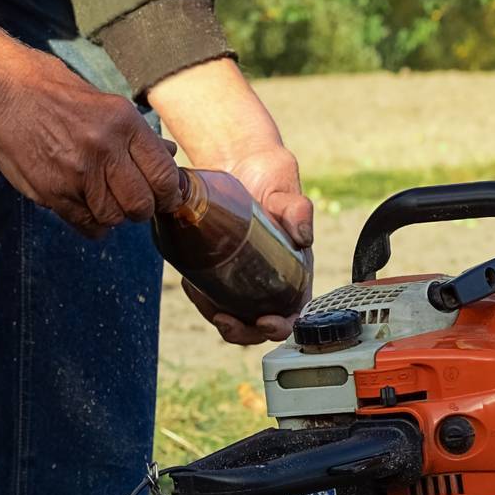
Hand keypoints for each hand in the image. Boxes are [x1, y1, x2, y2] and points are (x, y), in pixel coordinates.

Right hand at [0, 0, 181, 237]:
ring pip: (114, 218)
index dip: (168, 194)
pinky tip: (85, 206)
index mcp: (124, 122)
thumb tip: (170, 154)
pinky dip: (92, 223)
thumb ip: (137, 135)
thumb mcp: (104, 103)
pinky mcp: (53, 192)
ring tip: (102, 197)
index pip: (164, 175)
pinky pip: (87, 225)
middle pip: (142, 204)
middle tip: (133, 202)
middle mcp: (104, 148)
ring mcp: (77, 172)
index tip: (164, 197)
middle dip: (142, 209)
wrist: (0, 91)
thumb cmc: (53, 94)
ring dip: (113, 215)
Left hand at [183, 146, 313, 344]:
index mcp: (294, 273)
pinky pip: (210, 297)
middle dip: (241, 331)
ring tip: (201, 296)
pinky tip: (191, 284)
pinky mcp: (218, 271)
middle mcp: (269, 281)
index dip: (281, 326)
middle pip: (257, 325)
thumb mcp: (287, 191)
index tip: (266, 321)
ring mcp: (243, 279)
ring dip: (216, 317)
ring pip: (231, 315)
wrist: (240, 163)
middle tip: (224, 318)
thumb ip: (299, 210)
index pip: (293, 313)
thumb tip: (303, 236)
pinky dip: (200, 298)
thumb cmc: (271, 178)